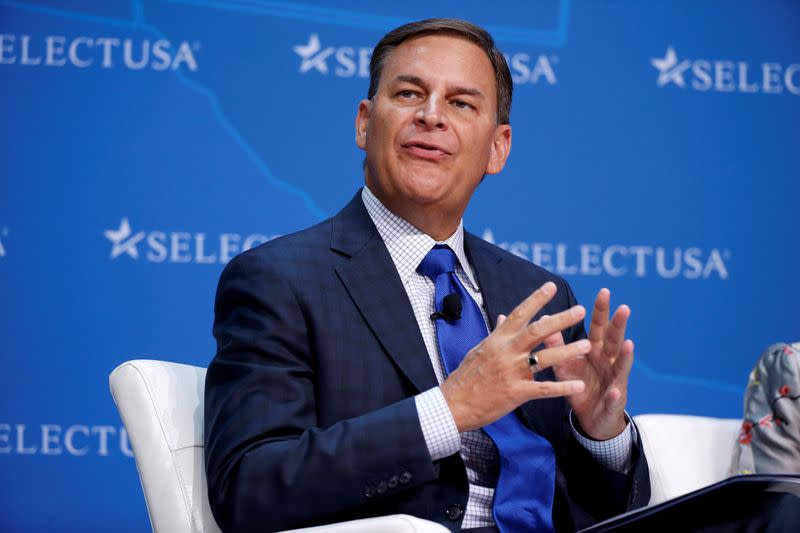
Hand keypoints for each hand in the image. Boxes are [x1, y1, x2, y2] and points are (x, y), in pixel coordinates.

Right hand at [440, 281, 590, 432]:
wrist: (454, 404)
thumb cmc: (466, 376)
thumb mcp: (479, 349)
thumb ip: (496, 333)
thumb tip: (504, 316)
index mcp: (498, 340)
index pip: (518, 314)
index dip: (535, 299)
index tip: (551, 286)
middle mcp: (506, 352)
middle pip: (537, 331)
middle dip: (560, 320)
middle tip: (580, 310)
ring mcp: (512, 372)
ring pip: (544, 358)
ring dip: (567, 351)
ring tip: (587, 345)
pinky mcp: (516, 393)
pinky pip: (544, 389)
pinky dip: (562, 387)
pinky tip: (579, 386)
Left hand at [548, 289, 633, 439]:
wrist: (592, 419)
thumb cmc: (580, 386)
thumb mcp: (565, 364)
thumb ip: (557, 344)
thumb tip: (543, 319)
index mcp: (596, 351)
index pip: (599, 327)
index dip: (601, 310)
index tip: (604, 291)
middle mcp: (608, 362)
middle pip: (615, 340)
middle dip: (619, 325)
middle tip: (624, 308)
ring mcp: (614, 381)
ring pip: (621, 366)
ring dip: (625, 356)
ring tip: (628, 344)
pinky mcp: (613, 403)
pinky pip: (614, 398)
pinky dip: (615, 395)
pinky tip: (615, 391)